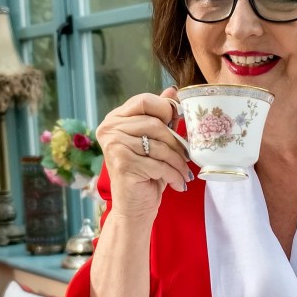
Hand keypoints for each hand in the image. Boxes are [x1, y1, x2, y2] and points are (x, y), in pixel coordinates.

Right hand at [95, 86, 191, 220]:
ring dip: (178, 163)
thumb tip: (173, 90)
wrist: (135, 207)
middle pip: (155, 124)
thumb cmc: (146, 172)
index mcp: (116, 118)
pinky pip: (159, 164)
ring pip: (160, 146)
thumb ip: (162, 116)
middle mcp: (110, 129)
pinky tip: (179, 184)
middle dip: (177, 144)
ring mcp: (114, 146)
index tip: (177, 126)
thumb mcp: (156, 141)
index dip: (166, 110)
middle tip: (186, 158)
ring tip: (184, 173)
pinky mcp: (122, 164)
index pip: (144, 100)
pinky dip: (174, 175)